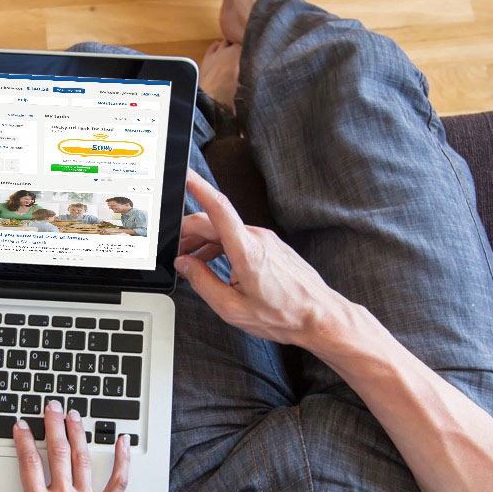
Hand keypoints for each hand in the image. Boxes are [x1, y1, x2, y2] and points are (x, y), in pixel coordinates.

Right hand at [0, 402, 128, 491]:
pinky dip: (122, 459)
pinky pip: (118, 481)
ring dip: (79, 433)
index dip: (23, 439)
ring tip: (75, 415)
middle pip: (58, 452)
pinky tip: (122, 441)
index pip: (29, 462)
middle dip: (54, 425)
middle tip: (51, 407)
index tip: (20, 425)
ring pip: (84, 460)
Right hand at [175, 169, 352, 347]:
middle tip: (173, 250)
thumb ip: (202, 282)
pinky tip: (213, 264)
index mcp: (246, 251)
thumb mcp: (231, 307)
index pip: (218, 208)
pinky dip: (220, 246)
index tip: (184, 174)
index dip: (199, 188)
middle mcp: (257, 238)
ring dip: (203, 242)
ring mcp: (266, 239)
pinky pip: (238, 237)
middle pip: (213, 222)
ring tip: (190, 263)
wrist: (319, 317)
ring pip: (225, 230)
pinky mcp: (271, 244)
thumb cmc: (282, 315)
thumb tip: (184, 264)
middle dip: (188, 232)